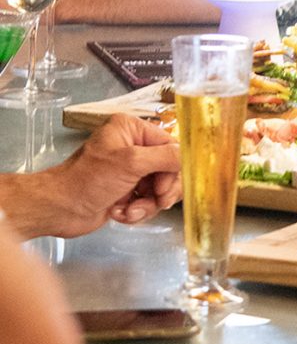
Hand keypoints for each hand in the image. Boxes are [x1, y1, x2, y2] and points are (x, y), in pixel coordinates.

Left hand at [43, 114, 181, 234]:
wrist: (59, 209)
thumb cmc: (88, 180)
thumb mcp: (131, 163)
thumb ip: (165, 157)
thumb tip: (189, 156)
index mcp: (132, 130)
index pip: (169, 145)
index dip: (173, 167)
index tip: (166, 187)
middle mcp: (132, 147)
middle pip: (167, 169)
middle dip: (161, 190)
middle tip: (156, 201)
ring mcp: (129, 171)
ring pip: (158, 189)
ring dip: (147, 204)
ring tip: (130, 210)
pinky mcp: (125, 192)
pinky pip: (145, 201)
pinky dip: (136, 211)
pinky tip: (120, 213)